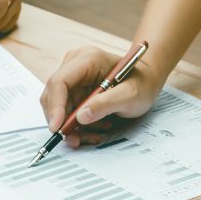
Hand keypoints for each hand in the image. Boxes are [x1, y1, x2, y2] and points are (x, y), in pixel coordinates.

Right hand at [40, 45, 165, 147]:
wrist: (146, 82)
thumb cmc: (141, 84)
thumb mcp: (130, 95)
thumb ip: (106, 104)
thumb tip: (80, 117)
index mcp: (87, 59)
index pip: (59, 82)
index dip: (55, 106)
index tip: (57, 128)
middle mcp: (74, 66)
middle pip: (54, 96)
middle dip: (63, 121)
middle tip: (76, 140)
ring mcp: (73, 79)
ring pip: (59, 108)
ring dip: (73, 127)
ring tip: (95, 134)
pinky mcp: (74, 92)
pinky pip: (67, 113)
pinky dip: (78, 126)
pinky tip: (95, 129)